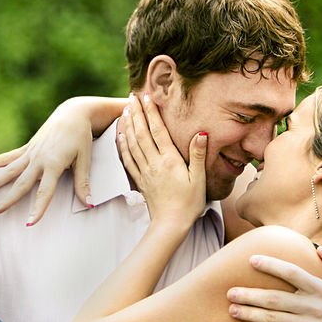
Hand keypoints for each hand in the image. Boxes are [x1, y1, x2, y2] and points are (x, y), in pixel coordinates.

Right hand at [0, 97, 100, 224]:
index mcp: (54, 164)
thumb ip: (83, 183)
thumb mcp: (85, 159)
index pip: (45, 192)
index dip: (37, 209)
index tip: (29, 224)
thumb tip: (88, 204)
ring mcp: (30, 153)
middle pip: (21, 183)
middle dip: (7, 199)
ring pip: (9, 170)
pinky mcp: (27, 148)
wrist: (73, 114)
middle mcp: (38, 159)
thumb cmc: (81, 138)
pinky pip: (7, 157)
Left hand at [118, 93, 206, 224]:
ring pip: (132, 143)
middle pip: (142, 133)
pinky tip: (120, 136)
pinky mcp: (140, 180)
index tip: (146, 96)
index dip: (151, 112)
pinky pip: (128, 159)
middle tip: (132, 96)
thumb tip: (201, 133)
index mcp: (169, 160)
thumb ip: (198, 155)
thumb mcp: (199, 179)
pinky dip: (122, 145)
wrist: (170, 225)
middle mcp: (154, 163)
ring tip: (125, 109)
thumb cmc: (189, 203)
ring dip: (128, 125)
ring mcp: (145, 171)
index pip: (158, 131)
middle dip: (137, 113)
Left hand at [226, 246, 321, 321]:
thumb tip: (320, 249)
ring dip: (249, 314)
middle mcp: (312, 308)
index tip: (252, 260)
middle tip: (230, 291)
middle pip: (275, 299)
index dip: (271, 266)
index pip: (292, 273)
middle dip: (250, 295)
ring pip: (272, 320)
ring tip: (232, 309)